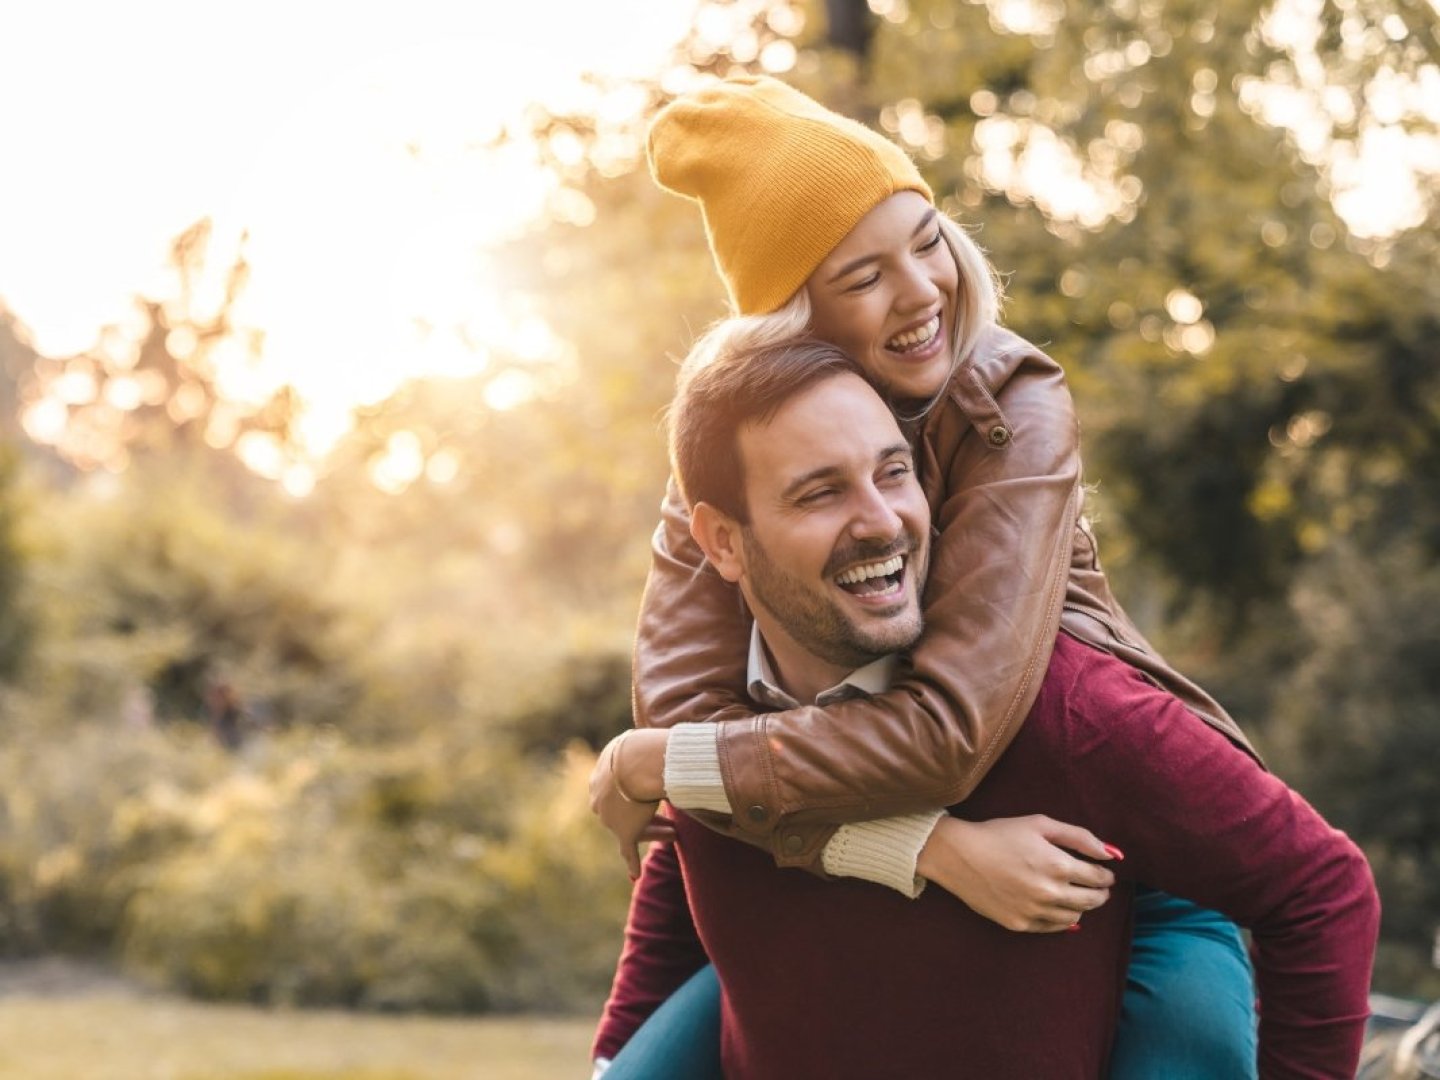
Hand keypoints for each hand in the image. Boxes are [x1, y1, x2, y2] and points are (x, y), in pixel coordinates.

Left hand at [588, 730, 674, 878]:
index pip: (619, 789)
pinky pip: (628, 850)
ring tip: (673, 834)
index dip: (637, 792)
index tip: (652, 794)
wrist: (637, 763)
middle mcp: (600, 798)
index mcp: (600, 775)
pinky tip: (635, 875)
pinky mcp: (624, 832)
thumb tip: (658, 747)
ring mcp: (610, 817)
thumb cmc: (641, 749)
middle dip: (646, 812)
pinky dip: (631, 862)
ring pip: (634, 827)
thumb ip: (643, 750)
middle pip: (624, 809)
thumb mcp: (637, 744)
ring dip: (654, 831)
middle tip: (666, 816)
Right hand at [916, 815, 1118, 932]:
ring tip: (1077, 895)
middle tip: (1098, 886)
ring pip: (1075, 917)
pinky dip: (1063, 920)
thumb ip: (1080, 837)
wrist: (958, 855)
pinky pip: (1053, 928)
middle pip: (1092, 901)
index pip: (1099, 878)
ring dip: (1083, 906)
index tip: (1104, 871)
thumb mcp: (1040, 824)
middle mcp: (1049, 893)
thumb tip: (1112, 854)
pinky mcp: (1019, 924)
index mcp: (1058, 865)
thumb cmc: (999, 833)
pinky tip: (1059, 908)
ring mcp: (1034, 912)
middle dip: (1100, 893)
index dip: (1106, 875)